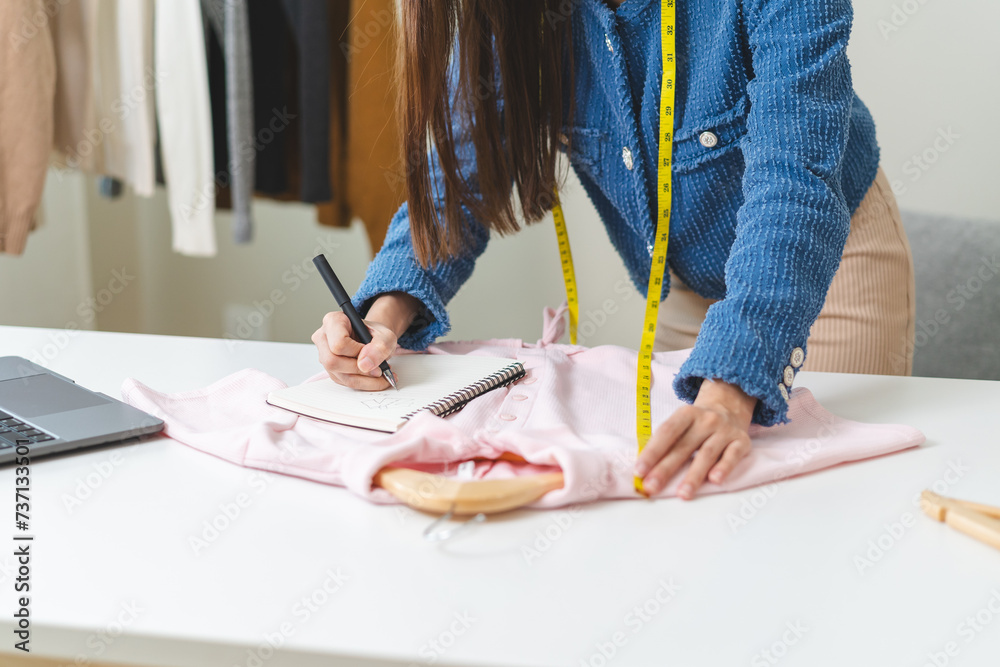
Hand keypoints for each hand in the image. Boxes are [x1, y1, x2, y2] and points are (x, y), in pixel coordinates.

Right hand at [311, 292, 423, 389]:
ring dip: (364, 380)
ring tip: (382, 376)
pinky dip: (363, 384)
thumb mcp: (386, 336)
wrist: (374, 341)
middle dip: (359, 370)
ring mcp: (324, 355)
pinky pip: (344, 382)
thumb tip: (365, 365)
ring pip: (338, 375)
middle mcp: (324, 338)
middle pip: (332, 361)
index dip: (356, 351)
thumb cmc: (376, 334)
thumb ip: (380, 346)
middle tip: (379, 370)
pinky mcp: (331, 370)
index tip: (370, 351)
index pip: (338, 342)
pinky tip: (376, 379)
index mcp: (333, 321)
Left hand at [634, 379, 755, 499]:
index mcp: (686, 414)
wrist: (730, 408)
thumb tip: (644, 470)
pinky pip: (733, 455)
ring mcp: (725, 430)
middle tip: (652, 487)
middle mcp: (706, 420)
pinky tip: (715, 480)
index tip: (639, 471)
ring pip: (707, 454)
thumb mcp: (681, 424)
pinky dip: (724, 467)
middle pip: (684, 446)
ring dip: (694, 475)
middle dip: (666, 469)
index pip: (666, 432)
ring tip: (683, 494)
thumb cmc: (697, 424)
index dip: (652, 452)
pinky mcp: (742, 441)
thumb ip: (666, 442)